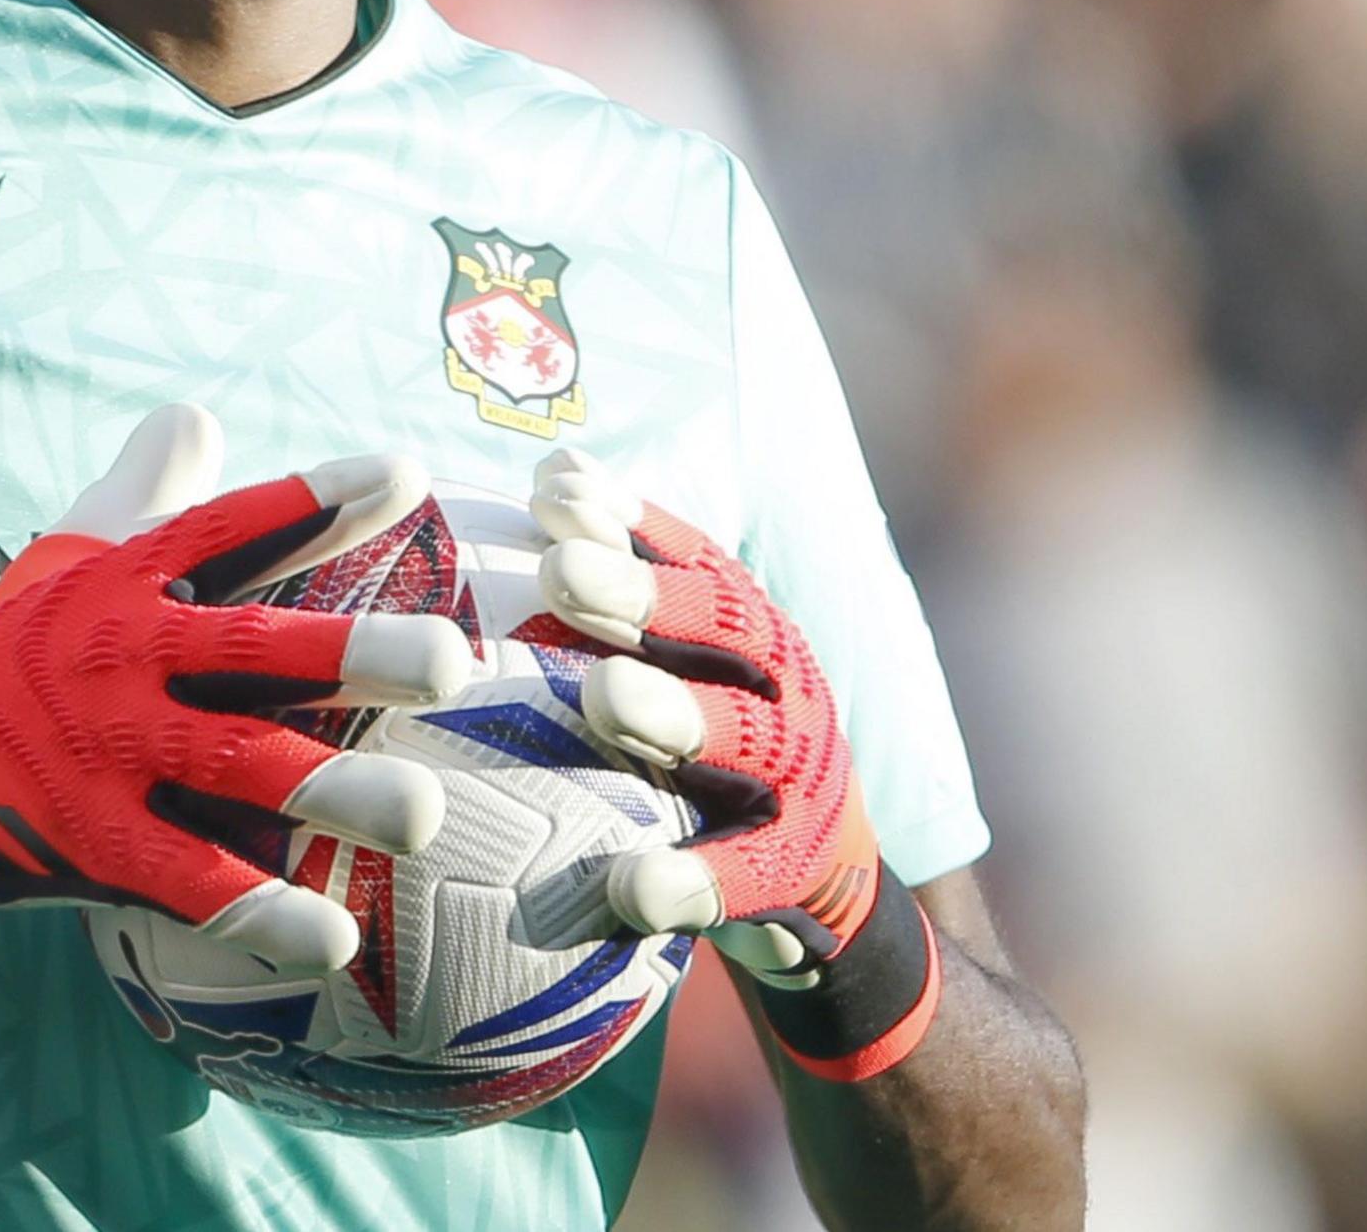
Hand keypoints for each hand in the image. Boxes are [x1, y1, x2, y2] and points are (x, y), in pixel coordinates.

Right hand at [0, 408, 472, 982]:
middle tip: (450, 662)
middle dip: (350, 656)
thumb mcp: (65, 560)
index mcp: (127, 585)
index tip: (403, 473)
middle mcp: (125, 660)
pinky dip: (258, 912)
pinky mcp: (95, 845)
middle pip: (250, 648)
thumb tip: (197, 410)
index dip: (309, 499)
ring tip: (423, 813)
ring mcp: (110, 755)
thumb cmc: (6, 658)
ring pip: (235, 770)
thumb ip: (144, 491)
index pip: (226, 529)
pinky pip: (188, 882)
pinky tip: (333, 937)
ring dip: (331, 792)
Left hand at [523, 449, 919, 1002]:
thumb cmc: (709, 751)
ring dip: (673, 713)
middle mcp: (783, 686)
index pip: (692, 559)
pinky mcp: (799, 866)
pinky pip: (747, 873)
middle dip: (640, 592)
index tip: (551, 490)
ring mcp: (800, 774)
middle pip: (722, 627)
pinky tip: (631, 886)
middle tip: (559, 570)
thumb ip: (618, 592)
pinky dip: (693, 879)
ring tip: (601, 694)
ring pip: (743, 736)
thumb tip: (542, 479)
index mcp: (749, 631)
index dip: (626, 521)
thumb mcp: (680, 666)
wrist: (825, 878)